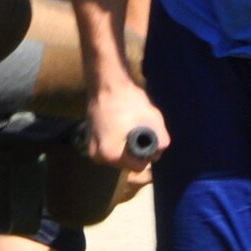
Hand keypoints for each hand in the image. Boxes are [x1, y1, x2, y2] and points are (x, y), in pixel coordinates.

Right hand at [83, 82, 165, 199]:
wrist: (106, 84)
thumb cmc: (129, 100)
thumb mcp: (153, 120)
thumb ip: (161, 141)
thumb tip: (158, 153)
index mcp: (110, 154)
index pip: (138, 167)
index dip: (147, 153)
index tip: (146, 136)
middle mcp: (98, 157)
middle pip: (126, 164)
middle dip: (136, 151)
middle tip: (138, 130)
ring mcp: (90, 149)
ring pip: (118, 157)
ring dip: (126, 147)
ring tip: (128, 128)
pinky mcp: (88, 141)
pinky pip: (109, 148)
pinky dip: (117, 142)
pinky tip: (119, 127)